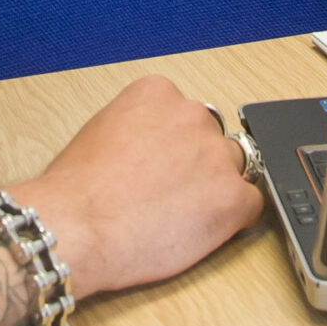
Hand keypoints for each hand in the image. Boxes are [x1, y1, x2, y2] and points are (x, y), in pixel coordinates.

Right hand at [10, 76, 263, 296]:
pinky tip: (199, 232)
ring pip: (234, 171)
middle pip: (212, 140)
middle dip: (197, 167)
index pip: (186, 115)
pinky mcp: (233, 197)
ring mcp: (216, 155)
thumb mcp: (101, 131)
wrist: (75, 227)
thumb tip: (155, 148)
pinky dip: (231, 221)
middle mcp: (193, 115)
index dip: (176, 146)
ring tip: (179, 218)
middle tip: (169, 196)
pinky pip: (251, 206)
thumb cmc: (75, 191)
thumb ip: (139, 129)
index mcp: (158, 93)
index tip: (163, 166)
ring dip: (215, 191)